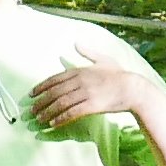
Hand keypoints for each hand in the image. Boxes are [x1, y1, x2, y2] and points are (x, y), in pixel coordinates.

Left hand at [29, 59, 155, 129]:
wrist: (133, 88)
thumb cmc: (120, 75)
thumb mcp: (103, 59)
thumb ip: (88, 52)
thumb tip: (77, 43)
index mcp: (80, 70)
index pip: (55, 79)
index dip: (41, 87)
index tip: (32, 94)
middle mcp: (80, 81)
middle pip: (54, 92)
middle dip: (41, 101)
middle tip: (32, 110)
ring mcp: (86, 93)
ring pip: (61, 103)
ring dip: (48, 112)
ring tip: (39, 119)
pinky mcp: (92, 105)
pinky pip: (72, 112)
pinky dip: (61, 118)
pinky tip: (53, 123)